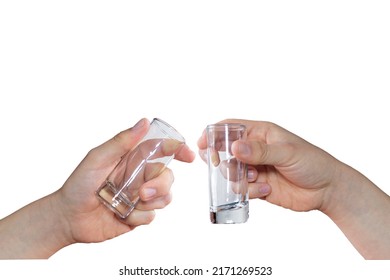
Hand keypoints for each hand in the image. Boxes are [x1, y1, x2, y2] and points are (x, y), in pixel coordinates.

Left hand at [54, 118, 194, 243]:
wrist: (69, 218)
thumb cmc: (79, 184)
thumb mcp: (98, 158)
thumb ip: (121, 142)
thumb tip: (144, 122)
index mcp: (132, 159)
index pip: (161, 150)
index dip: (178, 150)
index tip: (187, 156)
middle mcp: (140, 176)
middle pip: (168, 176)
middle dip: (161, 185)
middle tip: (143, 192)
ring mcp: (140, 196)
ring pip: (165, 197)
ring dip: (152, 202)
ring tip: (131, 205)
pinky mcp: (139, 215)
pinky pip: (152, 216)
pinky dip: (139, 217)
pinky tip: (123, 216)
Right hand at [198, 119, 340, 212]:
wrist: (326, 190)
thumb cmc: (312, 162)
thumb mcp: (287, 153)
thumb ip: (260, 151)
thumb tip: (234, 147)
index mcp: (261, 133)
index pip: (230, 128)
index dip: (214, 134)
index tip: (202, 144)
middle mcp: (254, 150)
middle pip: (225, 152)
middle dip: (222, 161)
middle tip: (225, 168)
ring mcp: (255, 168)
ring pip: (230, 172)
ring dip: (237, 178)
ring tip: (256, 179)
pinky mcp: (257, 186)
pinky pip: (241, 189)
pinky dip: (249, 191)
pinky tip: (266, 189)